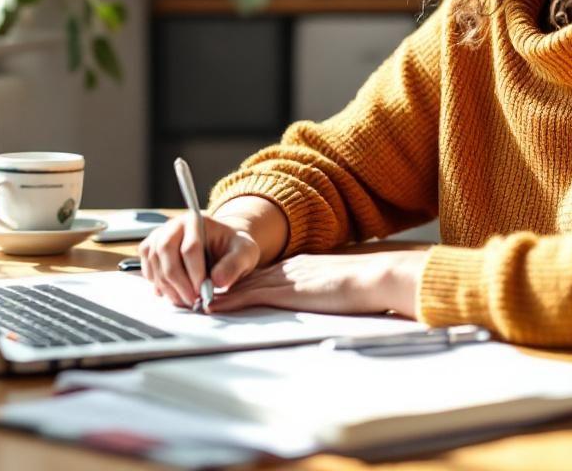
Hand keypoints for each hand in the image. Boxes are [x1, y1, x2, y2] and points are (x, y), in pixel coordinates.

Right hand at [138, 213, 261, 307]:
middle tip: (192, 300)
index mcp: (197, 220)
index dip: (195, 273)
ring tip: (185, 300)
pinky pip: (147, 268)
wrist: (222, 245)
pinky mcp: (151, 250)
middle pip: (165, 252)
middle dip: (178, 281)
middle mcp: (174, 225)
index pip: (190, 247)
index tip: (203, 291)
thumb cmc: (233, 248)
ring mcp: (159, 236)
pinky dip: (158, 284)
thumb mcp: (244, 253)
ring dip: (168, 286)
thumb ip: (234, 265)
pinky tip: (173, 293)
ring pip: (154, 261)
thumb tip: (217, 280)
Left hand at [206, 250, 428, 317]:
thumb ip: (327, 289)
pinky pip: (249, 295)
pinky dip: (228, 300)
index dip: (242, 280)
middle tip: (199, 289)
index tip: (224, 284)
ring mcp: (286, 278)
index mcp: (302, 266)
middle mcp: (289, 268)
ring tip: (195, 298)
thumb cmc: (368, 285)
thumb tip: (328, 298)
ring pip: (243, 284)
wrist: (376, 276)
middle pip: (248, 276)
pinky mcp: (286, 291)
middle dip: (223, 283)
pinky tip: (212, 306)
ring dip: (219, 292)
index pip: (264, 274)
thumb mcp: (341, 285)